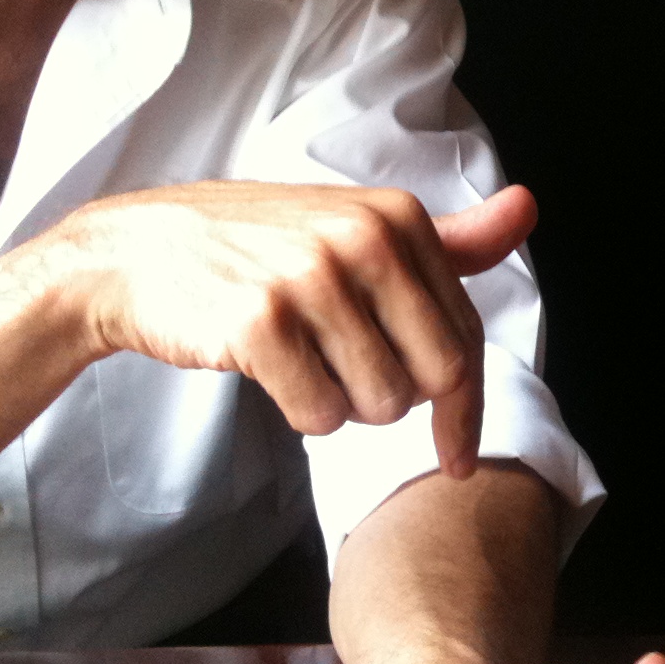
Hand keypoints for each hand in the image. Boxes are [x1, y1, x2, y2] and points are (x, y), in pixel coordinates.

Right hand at [32, 181, 536, 476]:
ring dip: (345, 407)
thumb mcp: (358, 226)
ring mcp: (311, 278)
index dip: (467, 409)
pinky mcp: (260, 323)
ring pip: (379, 404)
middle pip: (433, 377)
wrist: (136, 254)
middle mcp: (363, 239)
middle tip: (348, 378)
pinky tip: (274, 374)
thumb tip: (528, 208)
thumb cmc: (257, 246)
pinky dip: (302, 411)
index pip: (467, 336)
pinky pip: (319, 415)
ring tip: (306, 362)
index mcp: (398, 217)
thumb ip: (448, 238)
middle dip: (399, 403)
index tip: (458, 455)